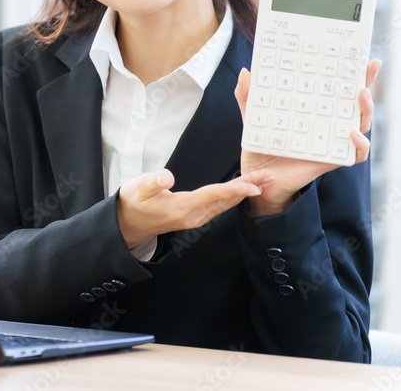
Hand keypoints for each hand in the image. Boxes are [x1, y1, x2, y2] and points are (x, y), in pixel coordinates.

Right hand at [116, 167, 272, 248]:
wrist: (129, 223)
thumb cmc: (133, 203)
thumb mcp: (136, 189)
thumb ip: (152, 182)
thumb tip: (167, 177)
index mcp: (181, 208)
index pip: (212, 196)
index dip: (234, 190)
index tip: (254, 186)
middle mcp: (193, 216)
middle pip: (225, 200)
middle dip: (249, 188)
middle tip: (270, 177)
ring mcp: (196, 218)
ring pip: (225, 203)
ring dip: (245, 192)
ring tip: (264, 180)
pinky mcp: (196, 216)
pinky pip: (220, 206)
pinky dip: (235, 196)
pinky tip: (244, 189)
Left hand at [234, 59, 381, 216]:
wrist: (259, 177)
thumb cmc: (261, 146)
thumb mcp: (252, 118)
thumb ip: (248, 97)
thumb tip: (245, 72)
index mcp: (314, 110)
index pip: (336, 88)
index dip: (351, 72)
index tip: (359, 54)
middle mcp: (328, 123)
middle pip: (355, 102)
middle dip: (367, 82)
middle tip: (370, 66)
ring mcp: (333, 141)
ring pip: (361, 124)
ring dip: (366, 109)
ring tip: (361, 95)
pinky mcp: (333, 160)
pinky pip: (356, 155)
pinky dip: (360, 145)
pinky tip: (353, 134)